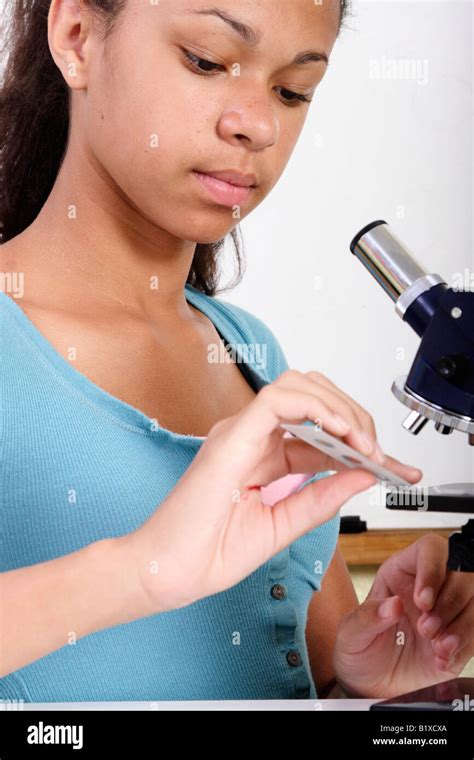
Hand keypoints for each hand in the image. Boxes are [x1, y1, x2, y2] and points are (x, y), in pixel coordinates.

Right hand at [125, 370, 421, 613]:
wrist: (168, 572)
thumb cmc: (210, 552)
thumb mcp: (283, 526)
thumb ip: (321, 498)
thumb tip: (362, 475)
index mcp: (263, 456)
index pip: (320, 431)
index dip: (360, 441)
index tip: (391, 465)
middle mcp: (252, 436)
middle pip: (313, 395)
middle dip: (355, 416)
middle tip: (377, 452)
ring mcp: (240, 431)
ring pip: (299, 386)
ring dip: (340, 407)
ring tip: (362, 443)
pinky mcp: (232, 436)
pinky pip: (279, 399)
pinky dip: (315, 407)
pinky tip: (339, 432)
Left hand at [334, 535, 473, 698]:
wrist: (370, 686)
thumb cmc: (359, 650)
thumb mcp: (350, 633)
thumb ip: (368, 617)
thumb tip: (393, 604)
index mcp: (403, 571)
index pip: (430, 550)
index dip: (433, 569)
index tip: (423, 601)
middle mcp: (431, 586)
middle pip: (462, 572)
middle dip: (449, 601)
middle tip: (426, 629)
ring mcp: (449, 611)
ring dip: (461, 624)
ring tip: (437, 646)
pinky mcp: (461, 638)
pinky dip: (464, 646)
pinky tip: (441, 659)